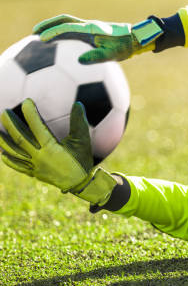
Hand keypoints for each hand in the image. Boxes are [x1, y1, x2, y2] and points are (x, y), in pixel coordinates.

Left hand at [0, 99, 118, 205]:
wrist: (80, 183)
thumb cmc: (82, 160)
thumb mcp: (83, 141)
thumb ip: (79, 122)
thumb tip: (78, 104)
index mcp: (51, 148)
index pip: (37, 128)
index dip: (31, 114)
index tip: (27, 102)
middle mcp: (40, 157)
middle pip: (20, 139)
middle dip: (11, 124)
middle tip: (5, 112)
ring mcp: (35, 166)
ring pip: (14, 152)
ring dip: (4, 141)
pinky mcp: (34, 173)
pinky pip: (17, 166)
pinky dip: (9, 160)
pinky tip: (2, 153)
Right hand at [33, 14, 162, 63]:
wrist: (136, 39)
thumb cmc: (125, 47)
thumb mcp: (113, 54)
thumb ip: (97, 57)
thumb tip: (80, 61)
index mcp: (91, 29)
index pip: (68, 28)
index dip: (54, 33)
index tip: (40, 39)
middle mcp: (88, 25)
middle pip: (64, 20)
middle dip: (48, 25)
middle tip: (33, 33)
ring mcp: (89, 27)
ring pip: (67, 23)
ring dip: (53, 27)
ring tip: (41, 37)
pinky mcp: (91, 31)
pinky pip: (73, 30)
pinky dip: (62, 33)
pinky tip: (58, 45)